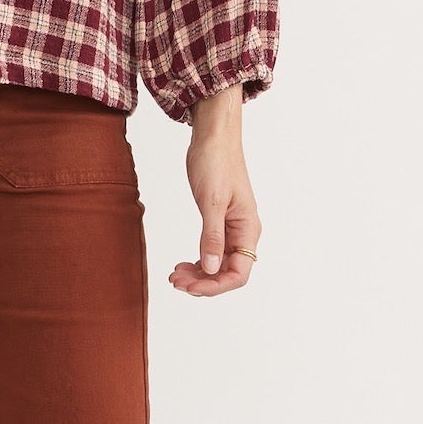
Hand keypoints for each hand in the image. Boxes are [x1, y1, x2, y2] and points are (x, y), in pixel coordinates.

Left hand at [167, 84, 260, 298]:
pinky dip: (197, 261)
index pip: (239, 273)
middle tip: (175, 280)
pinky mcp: (218, 221)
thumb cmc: (216, 162)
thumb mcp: (212, 201)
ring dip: (198, 274)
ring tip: (174, 274)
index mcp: (248, 229)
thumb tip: (211, 269)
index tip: (190, 287)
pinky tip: (182, 263)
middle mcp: (243, 233)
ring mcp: (230, 228)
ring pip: (218, 264)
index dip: (215, 286)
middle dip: (203, 282)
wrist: (213, 137)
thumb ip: (212, 237)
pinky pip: (211, 251)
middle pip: (227, 273)